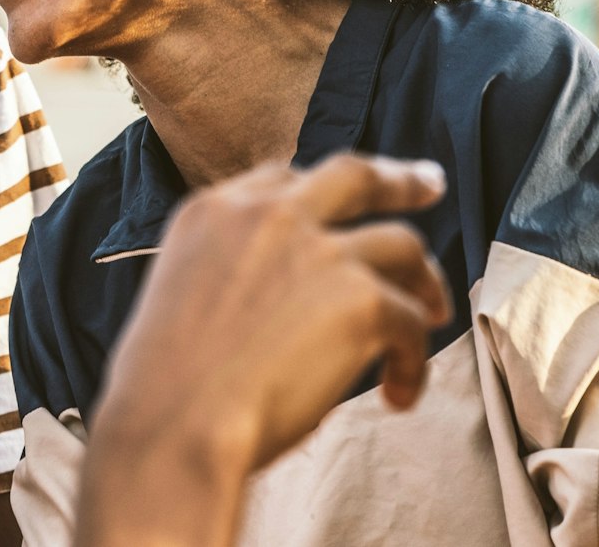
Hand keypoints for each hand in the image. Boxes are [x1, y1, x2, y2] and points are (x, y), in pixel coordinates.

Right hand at [76, 154, 450, 546]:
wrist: (176, 424)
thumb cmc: (165, 383)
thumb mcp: (178, 292)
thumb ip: (226, 270)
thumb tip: (276, 296)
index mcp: (213, 211)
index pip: (282, 180)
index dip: (320, 191)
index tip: (349, 198)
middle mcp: (269, 216)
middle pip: (353, 175)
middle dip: (399, 179)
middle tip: (429, 185)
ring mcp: (319, 253)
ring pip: (402, 243)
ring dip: (424, 280)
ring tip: (433, 314)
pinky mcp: (361, 300)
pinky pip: (413, 322)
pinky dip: (414, 363)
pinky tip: (398, 396)